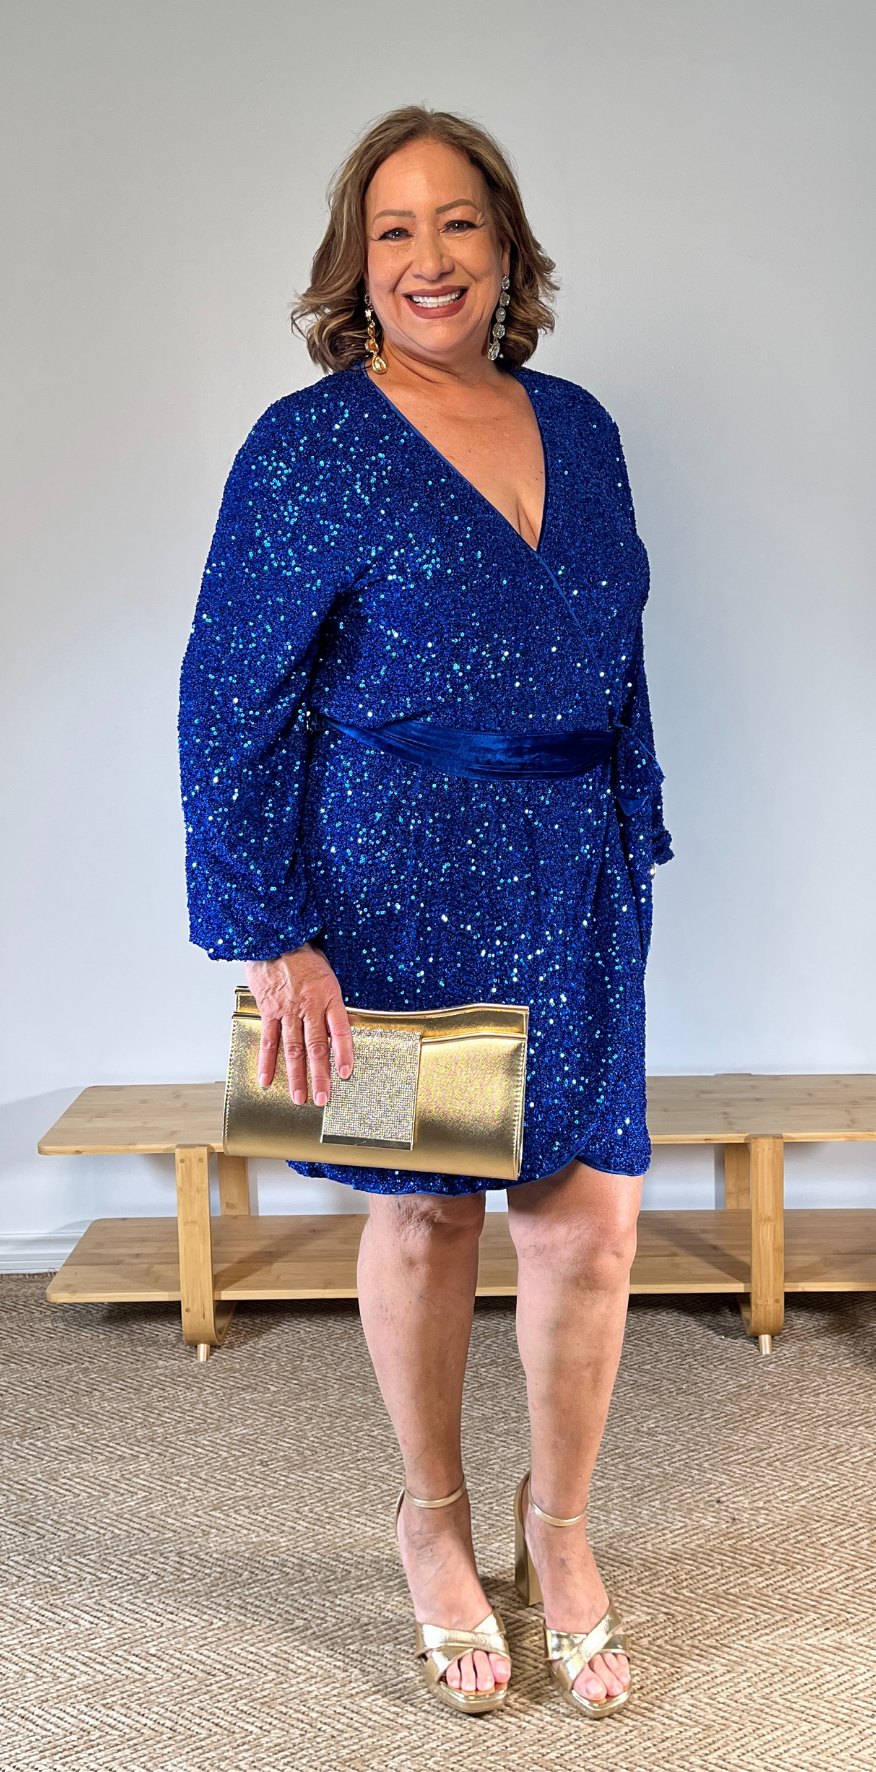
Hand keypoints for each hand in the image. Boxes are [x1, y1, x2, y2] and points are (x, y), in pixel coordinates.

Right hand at [243, 945, 352, 1105]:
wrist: (275, 937)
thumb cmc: (303, 954)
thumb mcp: (327, 973)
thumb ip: (331, 1002)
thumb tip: (336, 1028)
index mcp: (329, 996)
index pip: (340, 1031)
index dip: (344, 1054)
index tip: (346, 1074)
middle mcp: (309, 1006)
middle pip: (316, 1047)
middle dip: (320, 1076)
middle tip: (323, 1098)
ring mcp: (287, 1010)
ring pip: (293, 1049)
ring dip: (296, 1076)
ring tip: (299, 1098)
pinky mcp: (269, 1010)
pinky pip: (268, 1040)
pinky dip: (267, 1062)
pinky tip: (267, 1080)